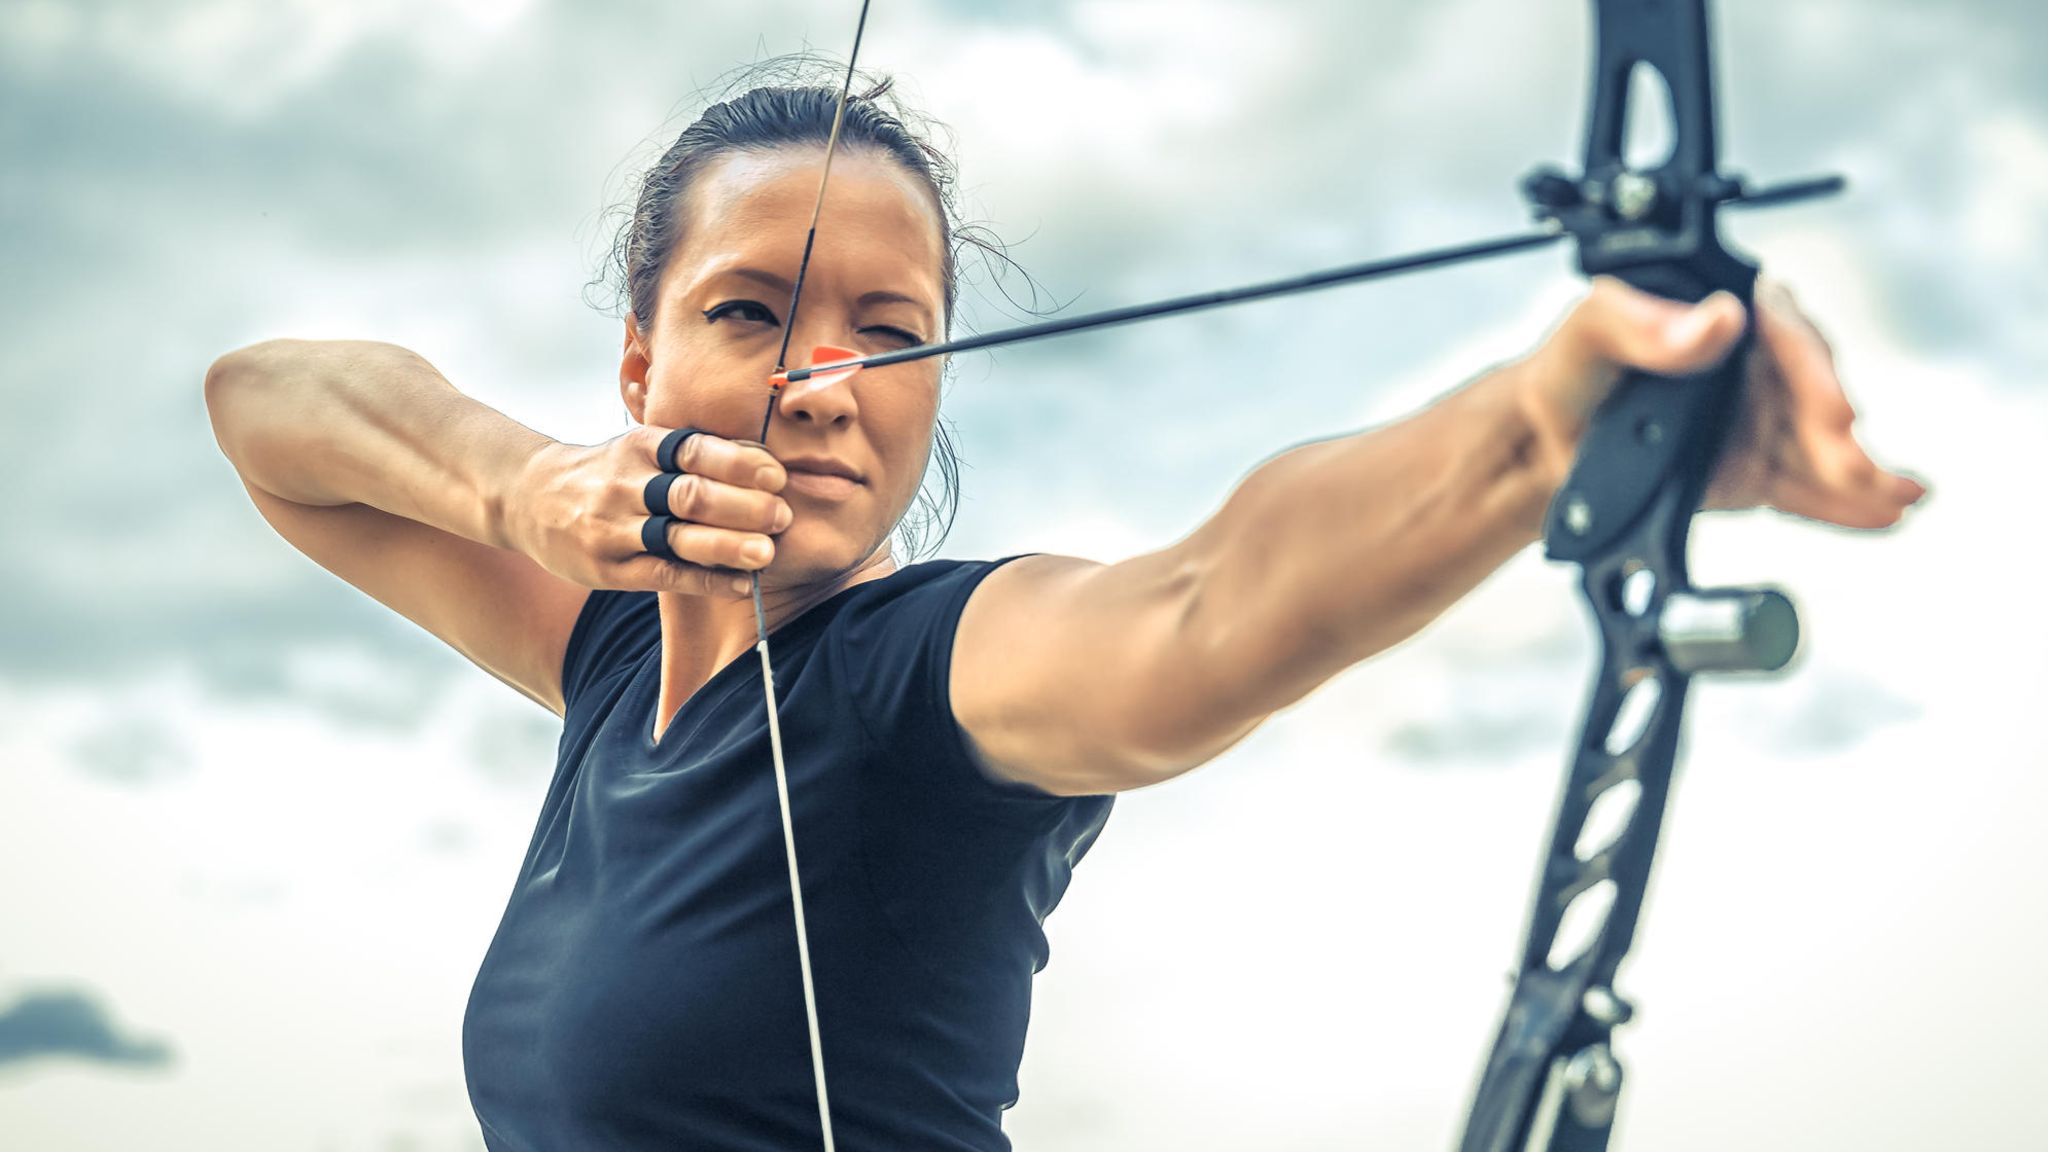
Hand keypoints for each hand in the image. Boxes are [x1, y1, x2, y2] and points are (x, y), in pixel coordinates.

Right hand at [508, 427, 790, 597]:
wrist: (529, 497)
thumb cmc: (609, 472)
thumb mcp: (642, 448)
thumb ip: (696, 452)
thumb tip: (765, 457)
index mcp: (641, 447)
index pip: (696, 450)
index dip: (740, 463)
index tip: (777, 476)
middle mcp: (626, 484)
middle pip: (690, 495)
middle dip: (742, 506)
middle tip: (782, 516)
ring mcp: (613, 528)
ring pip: (676, 538)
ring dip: (727, 546)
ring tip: (766, 553)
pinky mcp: (606, 568)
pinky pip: (663, 575)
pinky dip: (706, 581)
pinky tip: (741, 584)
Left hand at [1513, 275, 1926, 529]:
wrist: (1547, 444)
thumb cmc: (1569, 371)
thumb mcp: (1589, 332)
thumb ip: (1642, 322)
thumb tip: (1716, 320)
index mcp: (1722, 309)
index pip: (1785, 331)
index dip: (1814, 370)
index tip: (1832, 409)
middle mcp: (1754, 360)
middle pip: (1812, 390)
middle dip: (1837, 433)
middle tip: (1849, 467)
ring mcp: (1760, 415)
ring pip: (1819, 443)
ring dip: (1858, 472)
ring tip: (1890, 497)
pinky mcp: (1756, 465)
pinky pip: (1805, 484)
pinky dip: (1844, 503)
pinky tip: (1885, 512)